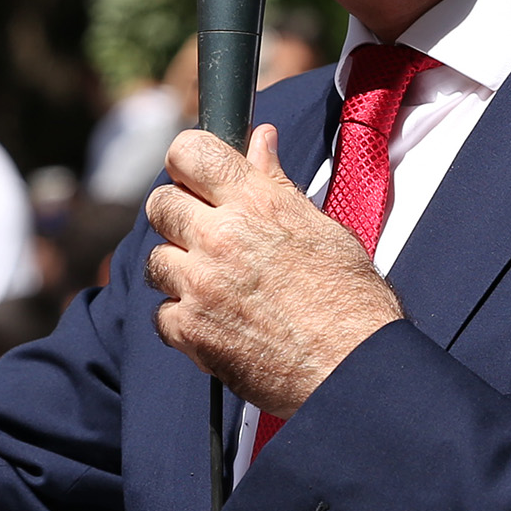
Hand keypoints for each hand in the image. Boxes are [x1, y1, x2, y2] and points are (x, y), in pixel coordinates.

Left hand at [144, 126, 404, 418]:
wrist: (354, 370)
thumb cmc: (352, 301)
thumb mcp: (321, 228)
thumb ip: (277, 183)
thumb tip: (260, 140)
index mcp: (256, 203)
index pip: (190, 152)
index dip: (187, 162)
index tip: (194, 177)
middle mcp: (221, 237)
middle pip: (160, 204)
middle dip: (179, 217)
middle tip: (206, 237)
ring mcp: (200, 285)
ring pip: (156, 260)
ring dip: (179, 270)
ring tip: (216, 285)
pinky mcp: (190, 331)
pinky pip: (162, 314)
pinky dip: (183, 319)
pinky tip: (217, 322)